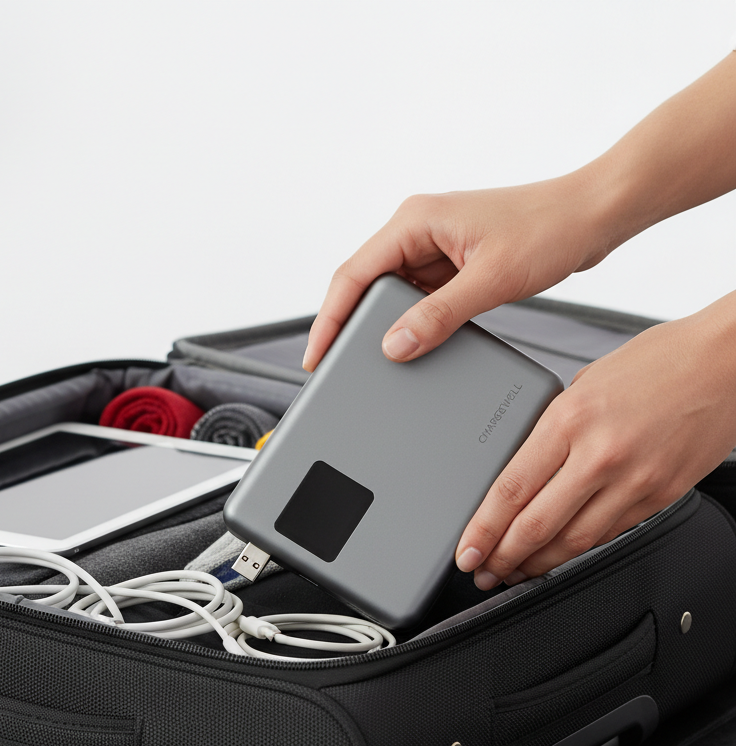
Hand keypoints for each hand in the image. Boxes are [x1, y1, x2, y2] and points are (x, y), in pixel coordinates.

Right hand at [302, 173, 615, 371]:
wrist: (595, 214)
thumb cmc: (551, 228)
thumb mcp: (489, 280)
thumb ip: (438, 316)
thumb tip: (395, 346)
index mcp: (415, 220)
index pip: (353, 275)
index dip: (329, 319)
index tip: (316, 355)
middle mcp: (418, 228)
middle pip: (365, 284)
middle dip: (349, 326)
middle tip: (336, 366)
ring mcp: (434, 245)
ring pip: (390, 293)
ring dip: (382, 325)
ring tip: (371, 360)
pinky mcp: (452, 261)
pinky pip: (417, 296)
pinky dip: (411, 322)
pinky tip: (412, 344)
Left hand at [455, 293, 735, 589]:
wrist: (729, 360)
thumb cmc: (659, 361)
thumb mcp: (585, 382)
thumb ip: (552, 427)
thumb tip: (523, 468)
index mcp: (571, 419)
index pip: (511, 489)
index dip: (483, 530)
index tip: (466, 551)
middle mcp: (601, 454)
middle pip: (537, 526)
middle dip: (502, 558)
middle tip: (481, 572)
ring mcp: (635, 481)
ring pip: (574, 542)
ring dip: (537, 564)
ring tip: (513, 572)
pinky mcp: (662, 496)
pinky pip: (609, 534)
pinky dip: (578, 550)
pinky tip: (559, 556)